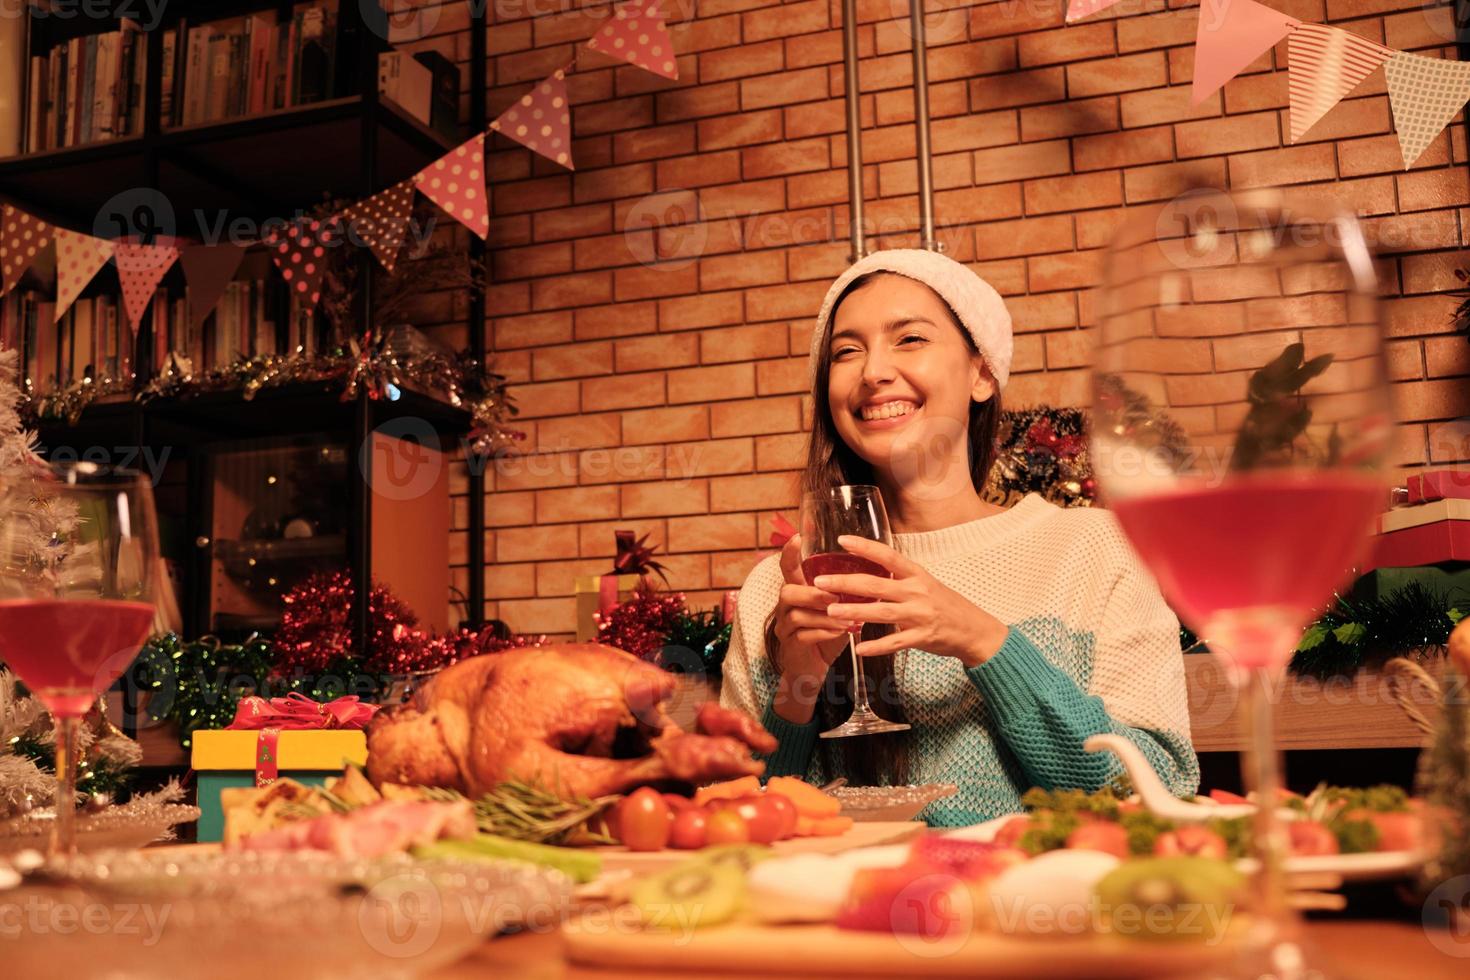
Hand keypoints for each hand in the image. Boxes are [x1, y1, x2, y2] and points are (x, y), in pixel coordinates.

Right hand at [772, 533, 849, 679]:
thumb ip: (841, 595)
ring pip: (796, 614)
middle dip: (813, 593)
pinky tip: (840, 634)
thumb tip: (871, 576)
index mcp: (797, 591)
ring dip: (824, 617)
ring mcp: (784, 627)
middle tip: (834, 597)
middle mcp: (785, 607)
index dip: (789, 553)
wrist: (812, 668)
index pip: (787, 568)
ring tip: (847, 621)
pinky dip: (823, 633)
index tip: (797, 537)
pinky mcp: (789, 646)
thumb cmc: (825, 634)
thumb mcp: (833, 610)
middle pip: (787, 591)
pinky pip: (802, 636)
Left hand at [812, 535, 1008, 667]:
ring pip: (881, 613)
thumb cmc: (945, 604)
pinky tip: (858, 648)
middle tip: (819, 581)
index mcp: (917, 574)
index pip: (888, 556)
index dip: (865, 547)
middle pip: (876, 585)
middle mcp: (917, 592)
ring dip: (854, 612)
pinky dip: (876, 647)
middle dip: (845, 583)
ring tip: (830, 611)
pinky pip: (895, 643)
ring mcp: (920, 615)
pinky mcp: (922, 637)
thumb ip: (899, 578)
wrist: (974, 630)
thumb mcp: (925, 583)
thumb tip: (868, 568)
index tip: (841, 540)